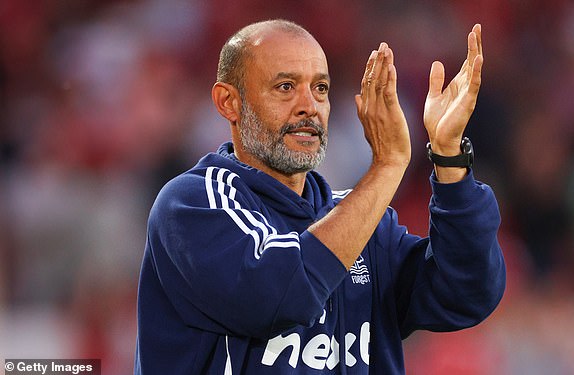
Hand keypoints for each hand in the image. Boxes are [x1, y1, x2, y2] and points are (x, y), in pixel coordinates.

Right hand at [355, 42, 410, 167]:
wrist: (388, 160)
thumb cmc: (382, 145)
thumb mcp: (367, 126)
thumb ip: (361, 109)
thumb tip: (356, 97)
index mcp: (364, 109)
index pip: (365, 84)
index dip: (369, 68)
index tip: (373, 55)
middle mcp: (369, 107)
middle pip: (370, 79)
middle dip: (376, 61)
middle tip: (381, 46)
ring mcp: (378, 110)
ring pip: (379, 82)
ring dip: (383, 64)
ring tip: (387, 49)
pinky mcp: (390, 113)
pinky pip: (389, 92)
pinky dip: (390, 78)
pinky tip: (392, 66)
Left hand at [424, 24, 482, 155]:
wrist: (439, 139)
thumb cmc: (438, 120)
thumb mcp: (433, 95)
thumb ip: (436, 80)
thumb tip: (438, 62)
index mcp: (458, 84)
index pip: (467, 61)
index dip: (471, 46)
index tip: (473, 30)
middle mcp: (466, 86)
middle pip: (473, 60)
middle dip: (475, 44)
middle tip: (477, 26)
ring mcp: (468, 93)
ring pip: (474, 68)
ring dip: (475, 52)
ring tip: (475, 36)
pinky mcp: (467, 102)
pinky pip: (474, 84)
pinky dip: (476, 71)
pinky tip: (478, 59)